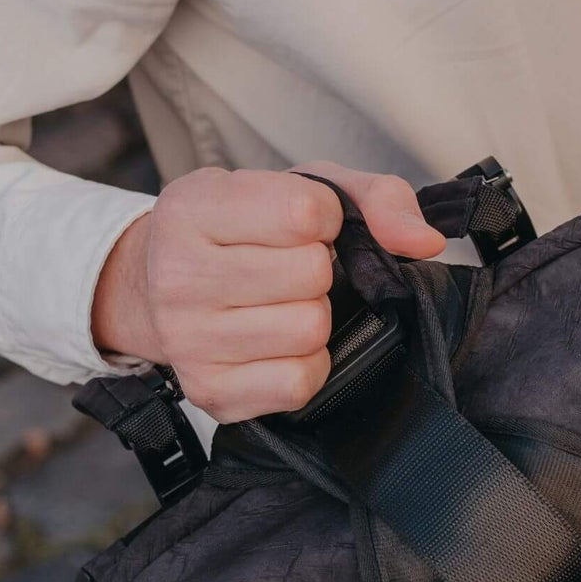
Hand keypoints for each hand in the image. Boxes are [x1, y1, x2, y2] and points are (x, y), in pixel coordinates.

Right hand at [91, 162, 444, 422]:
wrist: (155, 290)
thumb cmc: (240, 235)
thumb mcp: (295, 189)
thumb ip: (373, 198)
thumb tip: (425, 241)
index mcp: (192, 208)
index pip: (305, 214)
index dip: (325, 221)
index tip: (304, 227)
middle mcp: (178, 275)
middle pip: (311, 276)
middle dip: (317, 272)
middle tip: (288, 272)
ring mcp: (189, 339)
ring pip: (309, 330)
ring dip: (314, 318)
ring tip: (282, 305)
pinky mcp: (212, 391)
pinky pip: (299, 382)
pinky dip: (307, 365)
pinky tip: (280, 345)